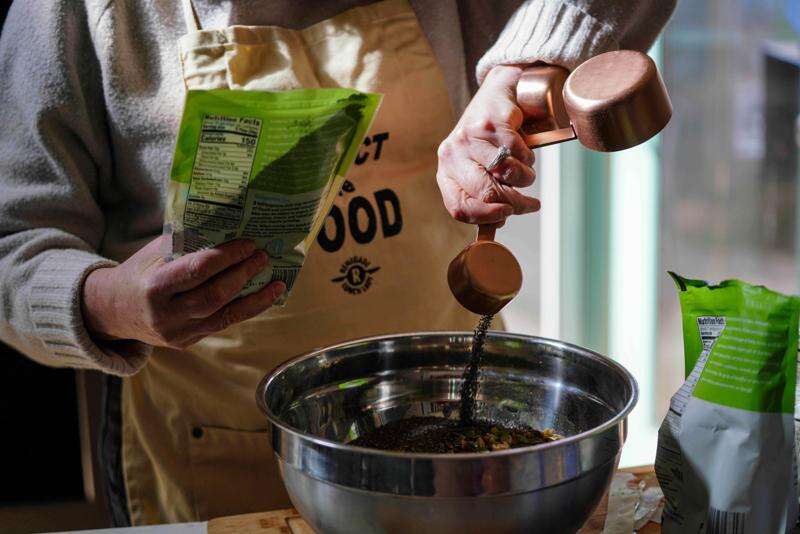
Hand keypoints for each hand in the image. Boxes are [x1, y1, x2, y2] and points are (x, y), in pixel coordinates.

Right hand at [81, 236, 284, 349]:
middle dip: (243, 275)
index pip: (197, 271)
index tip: (247, 243)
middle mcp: (165, 314)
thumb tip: (228, 223)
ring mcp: (176, 333)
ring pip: (223, 317)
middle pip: (214, 296)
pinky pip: (222, 325)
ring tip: (276, 282)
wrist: (111, 311)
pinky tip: (265, 297)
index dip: (226, 257)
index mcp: (154, 287)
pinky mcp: (186, 342)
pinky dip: (246, 310)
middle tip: (263, 257)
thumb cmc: (140, 272)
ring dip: (254, 298)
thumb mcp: (154, 253)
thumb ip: (186, 242)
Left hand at [437, 65, 539, 224]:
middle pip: (486, 193)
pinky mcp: (492, 123)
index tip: (506, 216)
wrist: (495, 96)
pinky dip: (528, 158)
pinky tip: (524, 152)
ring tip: (524, 172)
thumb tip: (498, 220)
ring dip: (524, 178)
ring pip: (507, 174)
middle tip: (530, 205)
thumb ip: (482, 195)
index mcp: (445, 171)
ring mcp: (471, 137)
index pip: (459, 206)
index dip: (485, 217)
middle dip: (514, 204)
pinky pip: (519, 154)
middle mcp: (453, 154)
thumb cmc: (486, 140)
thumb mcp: (476, 168)